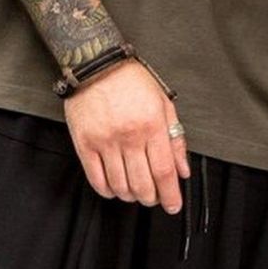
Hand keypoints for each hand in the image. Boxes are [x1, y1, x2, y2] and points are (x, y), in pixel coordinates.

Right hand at [64, 59, 190, 213]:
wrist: (96, 63)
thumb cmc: (132, 81)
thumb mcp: (163, 104)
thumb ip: (175, 139)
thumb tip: (183, 170)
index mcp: (152, 125)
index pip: (164, 171)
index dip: (170, 195)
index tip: (173, 206)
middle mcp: (129, 136)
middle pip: (143, 184)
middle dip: (151, 198)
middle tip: (153, 198)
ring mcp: (105, 141)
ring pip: (120, 185)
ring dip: (130, 196)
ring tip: (134, 192)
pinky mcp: (85, 144)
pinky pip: (96, 178)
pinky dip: (107, 191)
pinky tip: (114, 189)